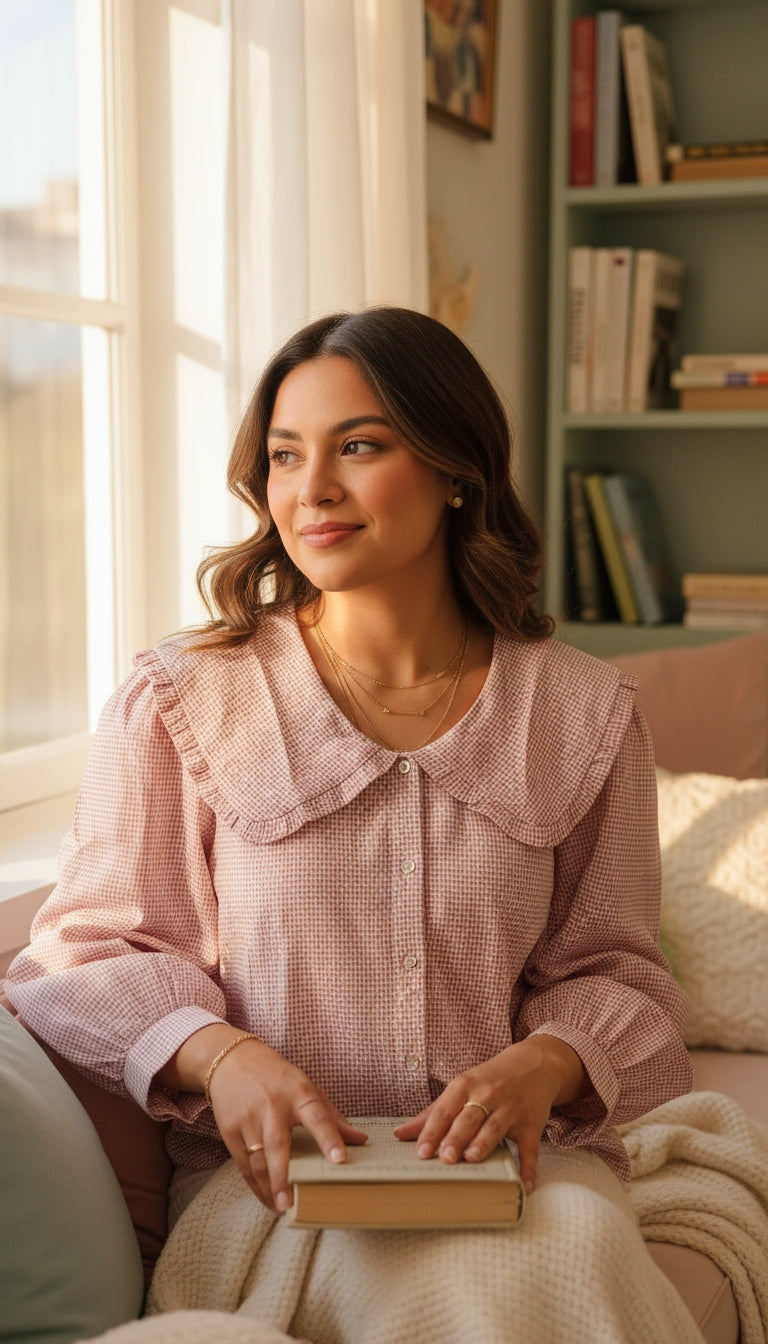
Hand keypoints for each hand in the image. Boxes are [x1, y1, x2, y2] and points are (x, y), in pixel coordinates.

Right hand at [159, 1026, 366, 1212]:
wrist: (231, 1060)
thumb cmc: (277, 1077)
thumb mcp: (307, 1086)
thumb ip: (332, 1116)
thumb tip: (361, 1140)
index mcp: (297, 1092)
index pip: (317, 1116)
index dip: (329, 1138)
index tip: (340, 1159)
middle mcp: (271, 1104)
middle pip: (278, 1144)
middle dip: (284, 1176)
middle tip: (293, 1203)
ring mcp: (247, 1117)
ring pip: (257, 1159)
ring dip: (268, 1187)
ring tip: (281, 1208)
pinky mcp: (229, 1128)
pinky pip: (242, 1162)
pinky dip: (254, 1184)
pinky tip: (266, 1198)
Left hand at [393, 1036, 586, 1194]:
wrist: (533, 1064)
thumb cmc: (489, 1080)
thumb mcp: (460, 1088)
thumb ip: (432, 1113)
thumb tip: (400, 1134)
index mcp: (465, 1086)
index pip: (445, 1110)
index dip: (432, 1131)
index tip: (421, 1152)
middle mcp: (488, 1095)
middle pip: (469, 1118)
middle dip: (456, 1137)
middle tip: (445, 1158)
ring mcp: (511, 1109)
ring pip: (495, 1127)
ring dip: (484, 1143)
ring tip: (471, 1159)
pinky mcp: (532, 1123)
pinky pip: (530, 1147)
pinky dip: (528, 1167)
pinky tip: (524, 1185)